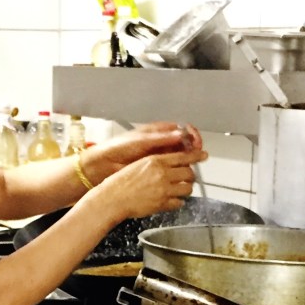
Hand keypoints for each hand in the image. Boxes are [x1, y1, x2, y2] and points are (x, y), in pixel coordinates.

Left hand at [84, 122, 204, 181]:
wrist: (105, 164)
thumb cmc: (119, 148)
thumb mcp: (142, 140)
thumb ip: (162, 138)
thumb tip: (181, 134)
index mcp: (158, 131)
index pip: (182, 130)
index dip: (192, 136)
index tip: (197, 143)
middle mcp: (161, 142)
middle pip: (184, 144)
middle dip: (193, 149)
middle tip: (199, 156)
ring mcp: (159, 155)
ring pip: (180, 157)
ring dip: (188, 162)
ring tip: (192, 166)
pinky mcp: (156, 168)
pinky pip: (172, 169)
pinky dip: (179, 171)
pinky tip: (182, 175)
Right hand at [97, 146, 200, 219]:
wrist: (113, 198)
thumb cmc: (121, 181)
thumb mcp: (139, 164)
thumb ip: (156, 163)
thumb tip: (169, 164)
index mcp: (156, 161)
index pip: (183, 156)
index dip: (196, 156)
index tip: (203, 155)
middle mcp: (162, 174)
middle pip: (189, 173)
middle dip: (190, 176)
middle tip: (187, 178)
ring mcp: (163, 190)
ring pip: (187, 189)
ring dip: (186, 189)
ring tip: (180, 190)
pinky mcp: (162, 204)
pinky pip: (179, 203)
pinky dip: (178, 202)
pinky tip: (172, 201)